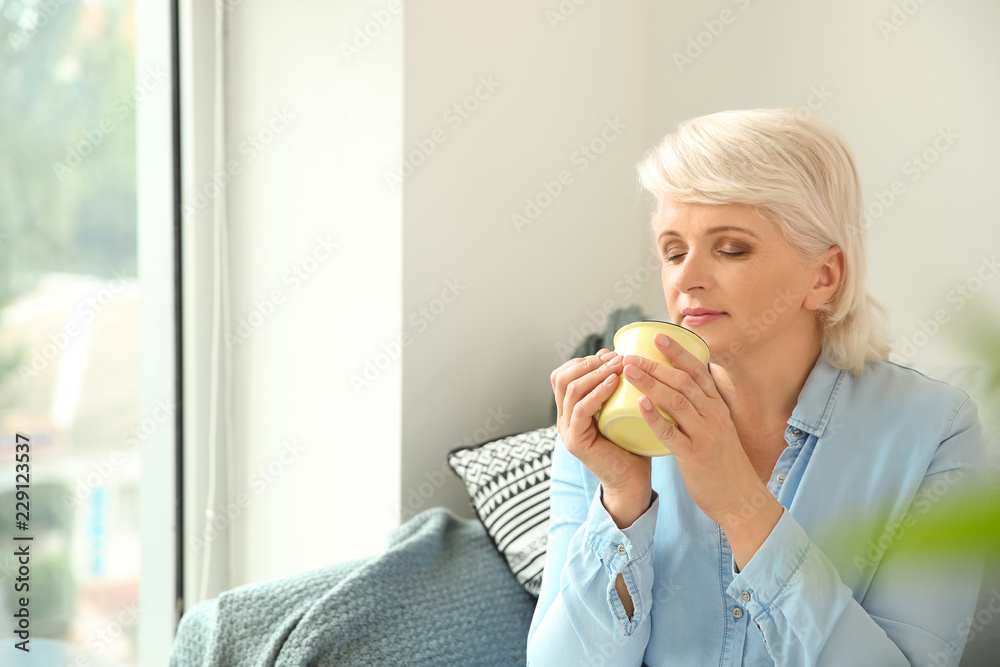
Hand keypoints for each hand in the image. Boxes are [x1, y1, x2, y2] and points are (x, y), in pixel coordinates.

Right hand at [551, 349, 651, 527]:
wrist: (633, 481)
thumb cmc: (632, 444)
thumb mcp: (621, 409)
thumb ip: (615, 387)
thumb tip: (614, 356)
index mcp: (571, 410)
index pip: (563, 374)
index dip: (584, 360)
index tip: (610, 354)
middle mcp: (564, 419)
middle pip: (561, 378)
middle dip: (588, 362)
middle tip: (615, 357)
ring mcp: (567, 430)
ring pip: (569, 390)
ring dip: (595, 373)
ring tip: (617, 365)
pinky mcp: (576, 442)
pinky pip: (580, 410)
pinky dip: (596, 392)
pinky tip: (613, 382)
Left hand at [620, 332, 781, 565]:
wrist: (741, 500)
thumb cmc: (723, 464)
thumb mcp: (718, 430)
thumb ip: (701, 411)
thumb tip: (678, 390)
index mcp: (717, 408)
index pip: (698, 372)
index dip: (678, 353)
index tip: (659, 336)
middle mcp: (713, 416)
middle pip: (683, 382)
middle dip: (656, 364)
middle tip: (631, 354)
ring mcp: (705, 435)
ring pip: (676, 401)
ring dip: (651, 382)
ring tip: (629, 371)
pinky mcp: (694, 456)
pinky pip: (672, 433)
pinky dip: (655, 417)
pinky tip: (640, 404)